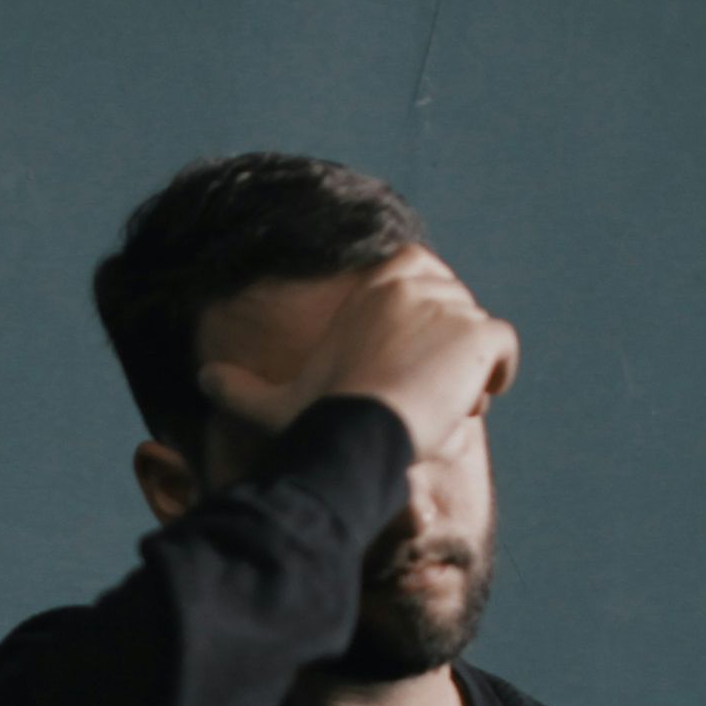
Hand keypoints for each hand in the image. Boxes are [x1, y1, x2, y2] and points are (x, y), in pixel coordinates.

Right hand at [196, 244, 519, 460]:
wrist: (357, 431)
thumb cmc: (317, 417)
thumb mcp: (274, 401)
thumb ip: (239, 388)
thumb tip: (201, 380)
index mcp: (375, 284)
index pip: (422, 274)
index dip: (423, 317)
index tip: (409, 358)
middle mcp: (414, 282)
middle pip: (455, 307)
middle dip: (447, 347)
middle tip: (422, 394)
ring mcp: (449, 304)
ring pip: (477, 334)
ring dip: (467, 370)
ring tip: (439, 407)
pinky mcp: (479, 333)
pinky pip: (504, 348)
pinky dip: (497, 374)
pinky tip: (470, 402)